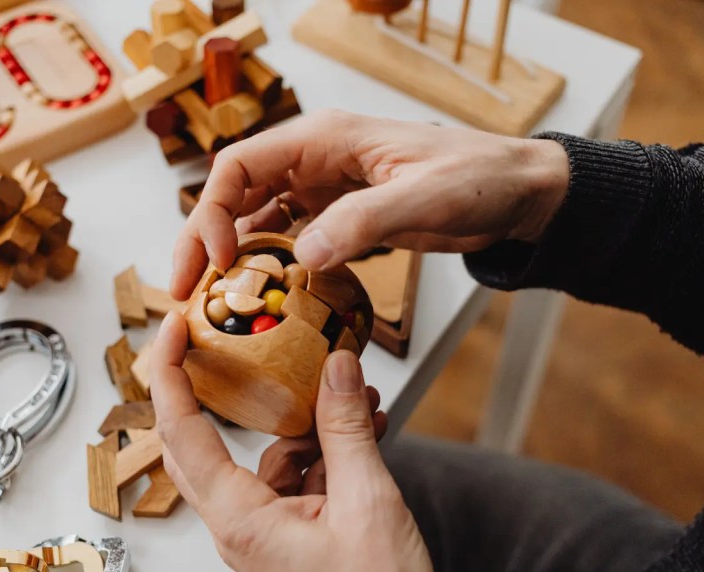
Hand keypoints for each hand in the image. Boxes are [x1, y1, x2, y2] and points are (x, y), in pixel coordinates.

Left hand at [150, 313, 440, 571]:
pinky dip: (327, 451)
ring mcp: (266, 530)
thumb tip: (336, 368)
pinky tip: (366, 430)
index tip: (174, 330)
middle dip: (220, 391)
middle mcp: (241, 524)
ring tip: (355, 397)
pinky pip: (298, 477)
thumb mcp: (368, 502)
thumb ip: (346, 429)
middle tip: (232, 345)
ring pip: (267, 456)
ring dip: (307, 423)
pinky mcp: (294, 533)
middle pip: (205, 443)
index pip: (184, 433)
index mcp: (240, 518)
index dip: (173, 375)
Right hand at [171, 109, 568, 299]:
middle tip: (185, 291)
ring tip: (211, 299)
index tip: (213, 259)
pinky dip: (266, 261)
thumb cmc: (481, 179)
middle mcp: (315, 160)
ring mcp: (326, 189)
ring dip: (229, 253)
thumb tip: (303, 256)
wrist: (518, 193)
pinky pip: (288, 236)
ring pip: (255, 215)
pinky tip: (259, 292)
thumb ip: (364, 222)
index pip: (240, 165)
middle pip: (235, 193)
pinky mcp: (341, 216)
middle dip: (203, 238)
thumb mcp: (425, 197)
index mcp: (326, 139)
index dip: (211, 210)